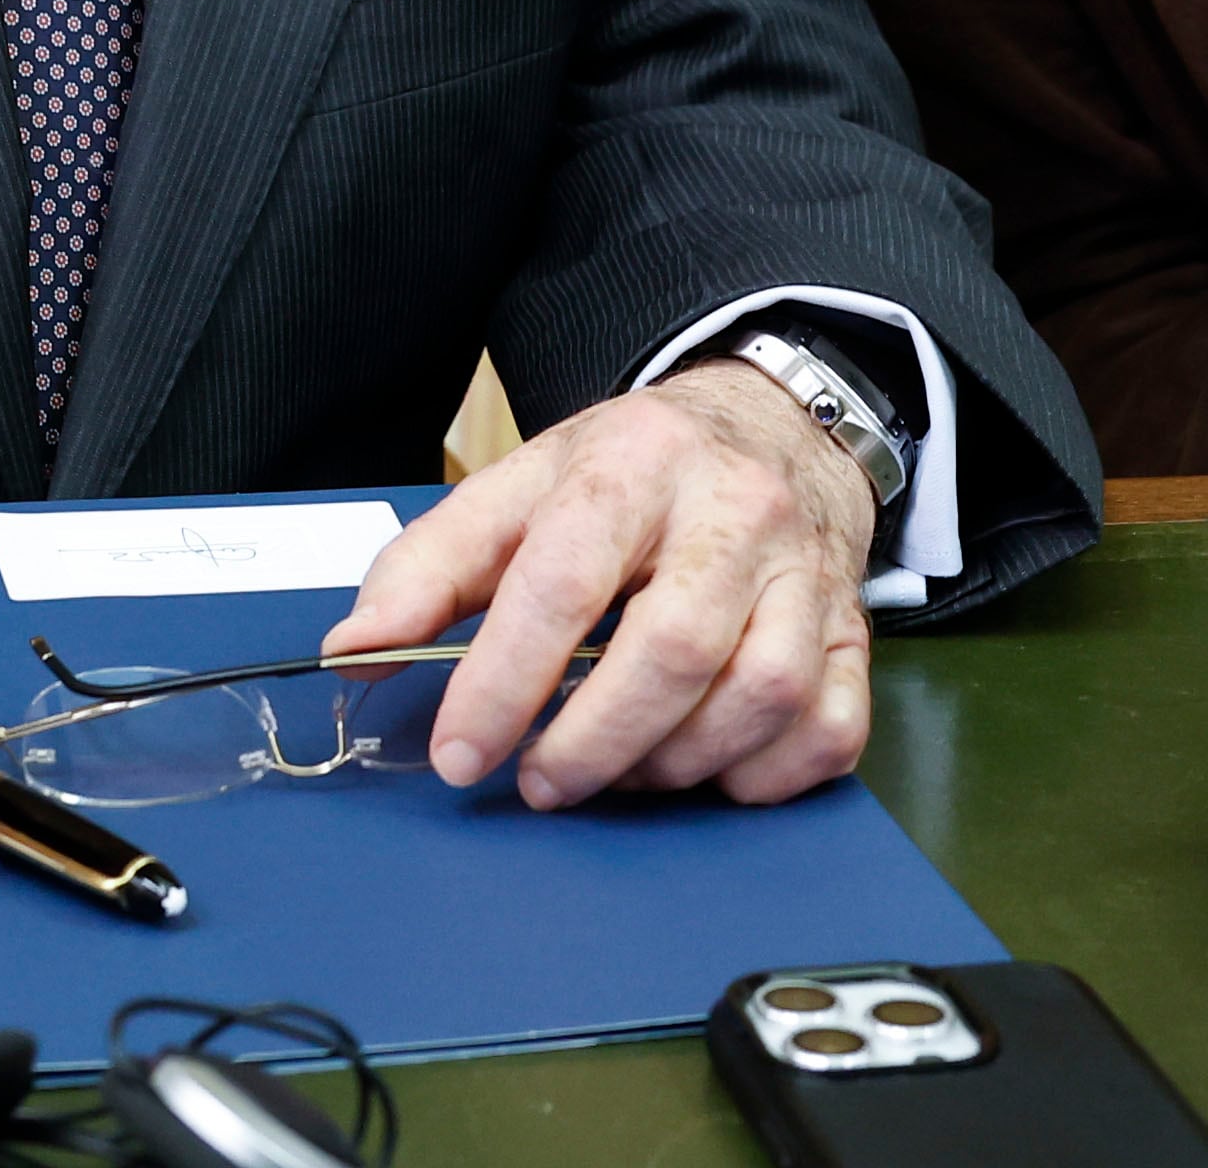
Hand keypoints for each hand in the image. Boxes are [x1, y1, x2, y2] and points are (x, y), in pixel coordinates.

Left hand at [317, 360, 878, 810]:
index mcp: (634, 464)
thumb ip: (429, 568)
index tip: (458, 753)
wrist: (773, 425)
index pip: (563, 580)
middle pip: (674, 648)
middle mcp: (734, 511)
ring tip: (618, 767)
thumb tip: (353, 653)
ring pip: (762, 694)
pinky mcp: (854, 628)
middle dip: (593, 741)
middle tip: (539, 781)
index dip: (503, 680)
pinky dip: (767, 775)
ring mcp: (807, 571)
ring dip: (676, 763)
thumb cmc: (635, 471)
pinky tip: (711, 768)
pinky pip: (831, 730)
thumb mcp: (520, 489)